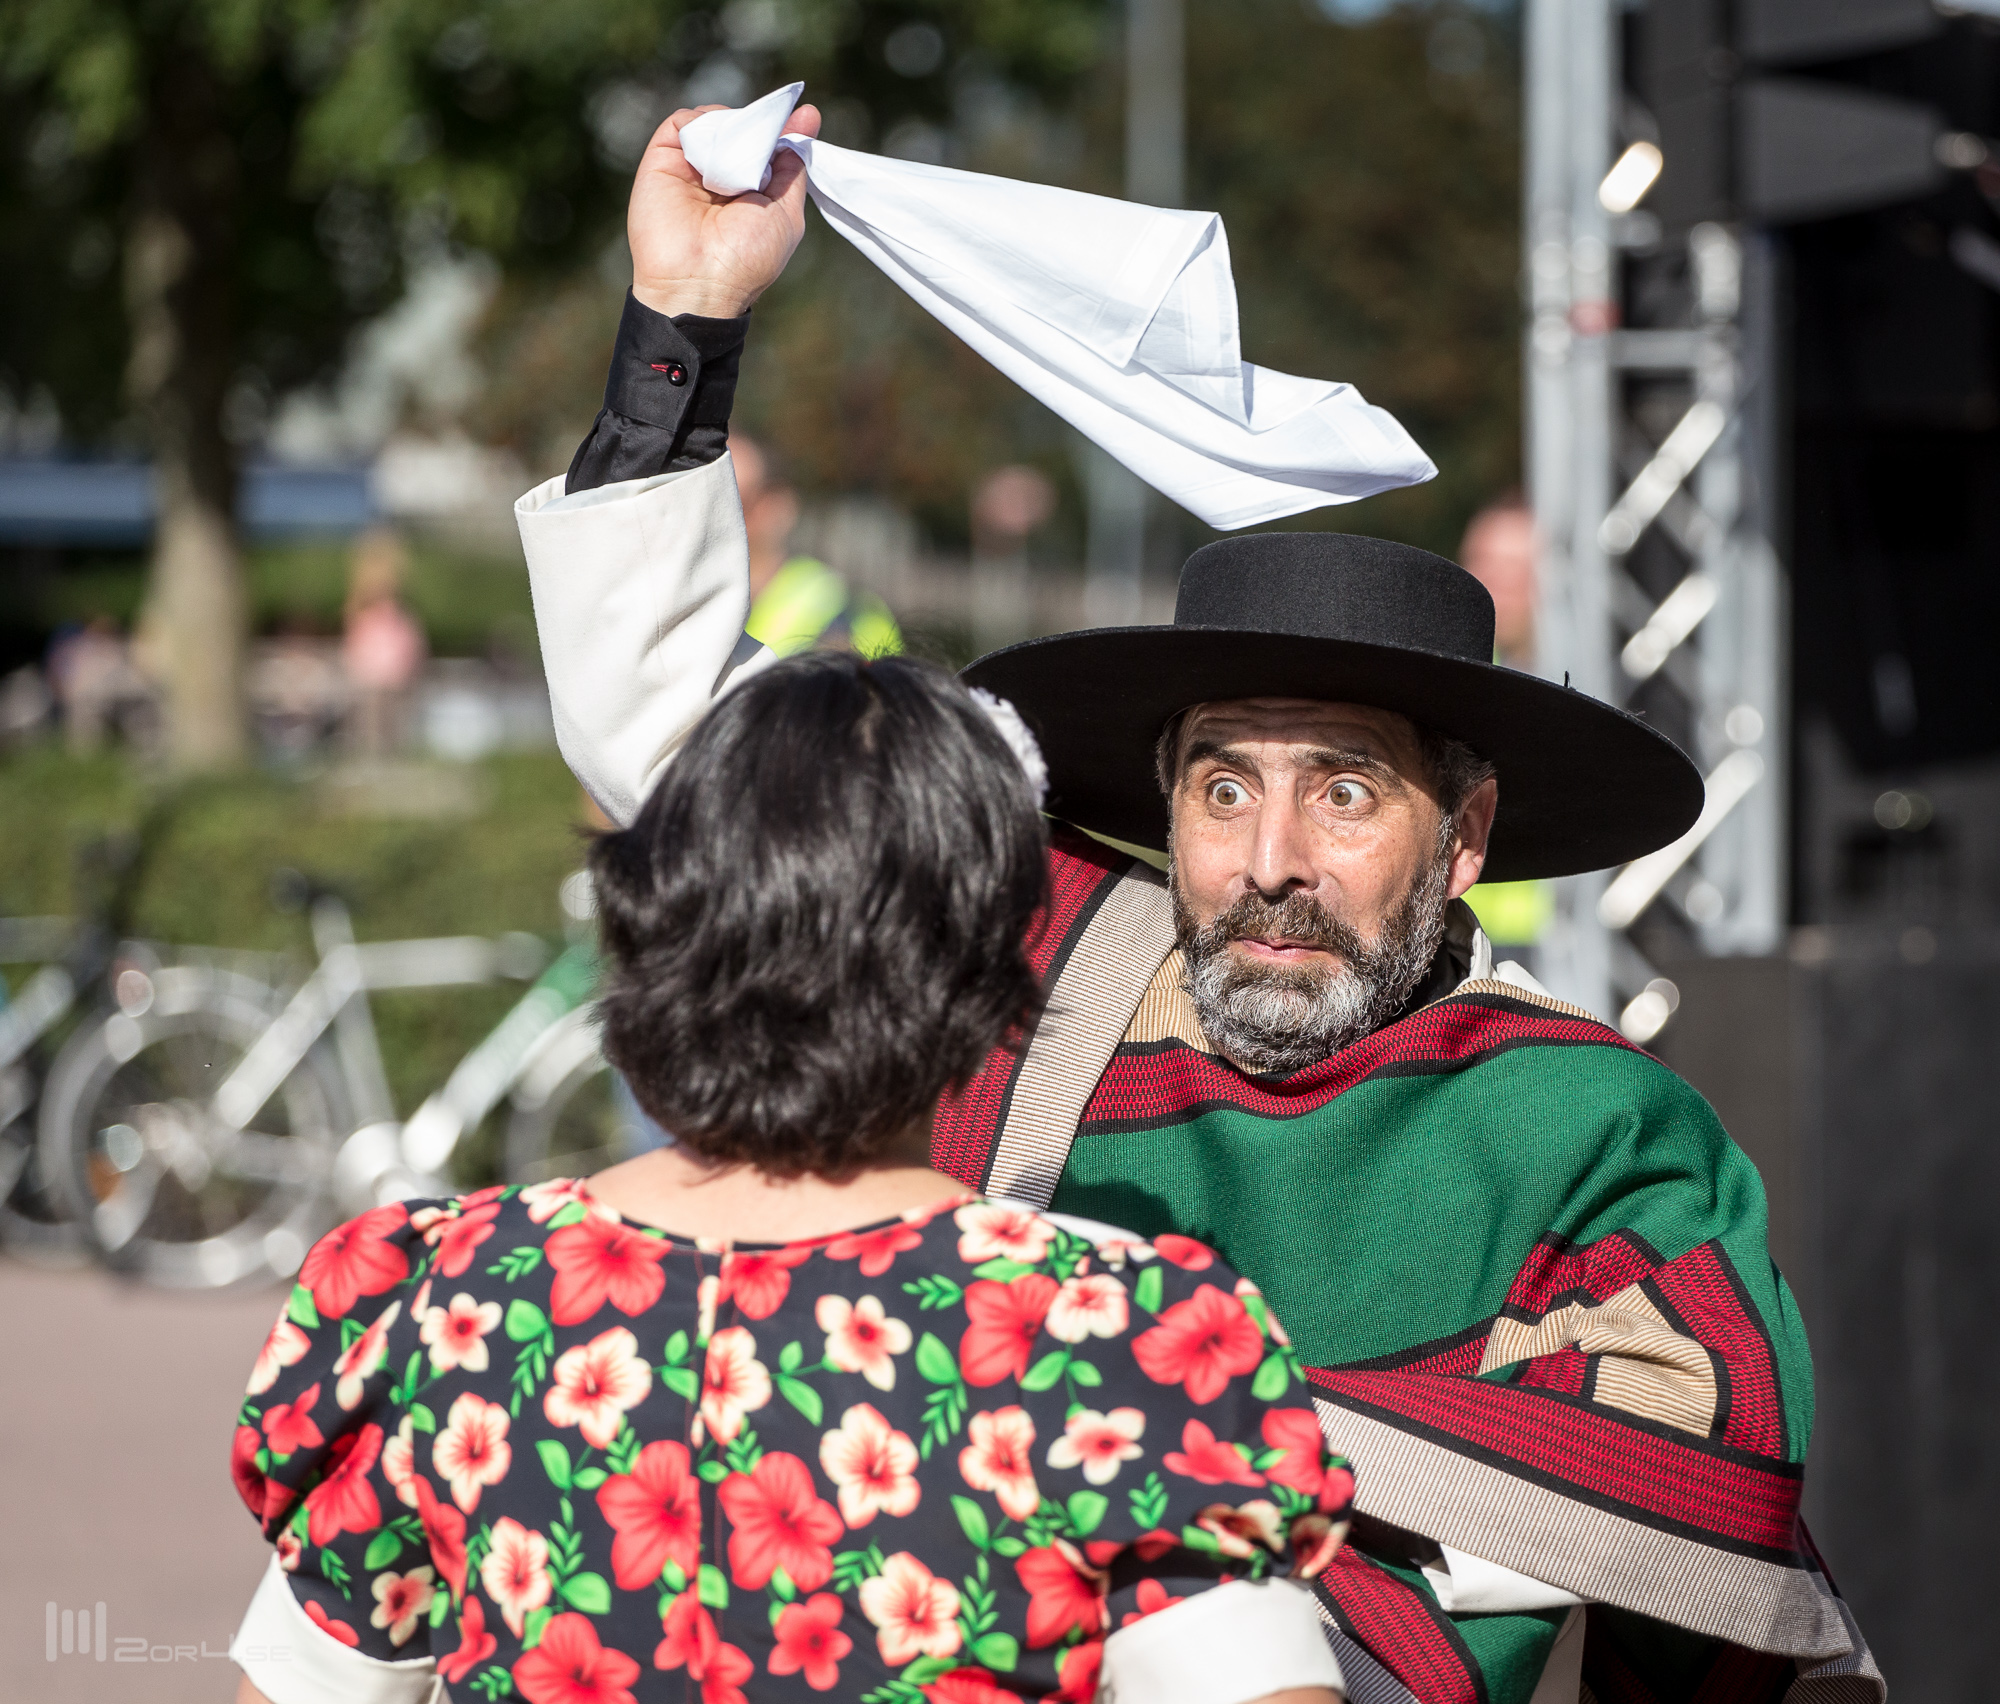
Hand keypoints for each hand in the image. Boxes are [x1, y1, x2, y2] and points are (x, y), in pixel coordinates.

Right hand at [627, 101, 821, 319]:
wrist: (697, 280)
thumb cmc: (747, 258)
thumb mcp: (786, 214)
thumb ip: (793, 171)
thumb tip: (803, 128)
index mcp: (751, 191)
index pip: (768, 147)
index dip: (785, 128)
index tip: (805, 114)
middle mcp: (722, 177)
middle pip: (743, 128)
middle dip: (760, 124)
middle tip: (770, 129)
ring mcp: (692, 167)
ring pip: (715, 121)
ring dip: (731, 126)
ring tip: (737, 152)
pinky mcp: (663, 159)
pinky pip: (683, 122)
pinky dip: (700, 123)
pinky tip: (712, 145)